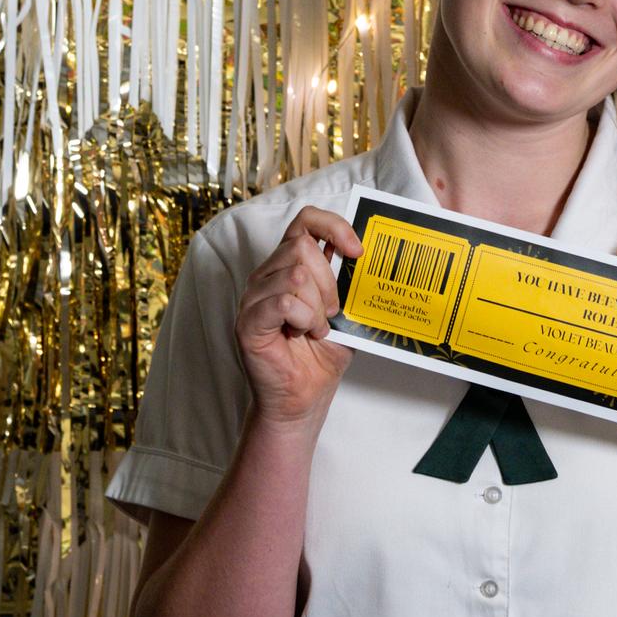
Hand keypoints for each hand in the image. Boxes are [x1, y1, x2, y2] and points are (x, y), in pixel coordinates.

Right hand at [236, 207, 361, 427]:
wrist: (305, 395)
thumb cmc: (323, 353)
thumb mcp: (346, 310)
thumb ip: (350, 281)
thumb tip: (369, 254)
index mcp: (289, 265)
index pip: (305, 221)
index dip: (333, 227)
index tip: (357, 251)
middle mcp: (267, 275)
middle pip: (302, 248)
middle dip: (329, 282)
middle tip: (331, 312)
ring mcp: (254, 297)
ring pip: (296, 275)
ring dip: (317, 307)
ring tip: (315, 328)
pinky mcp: (248, 321)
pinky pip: (283, 302)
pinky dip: (303, 319)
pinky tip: (302, 334)